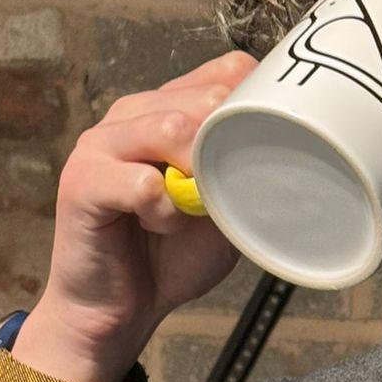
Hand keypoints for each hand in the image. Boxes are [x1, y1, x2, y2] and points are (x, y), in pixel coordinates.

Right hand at [8, 48, 258, 381]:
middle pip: (204, 97)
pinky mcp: (82, 180)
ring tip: (189, 211)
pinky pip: (141, 181)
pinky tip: (161, 226)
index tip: (269, 147)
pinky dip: (164, 211)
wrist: (121, 310)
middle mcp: (133, 114)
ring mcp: (101, 142)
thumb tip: (299, 155)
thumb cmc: (172, 255)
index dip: (256, 105)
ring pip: (170, 129)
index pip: (227, 71)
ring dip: (194, 176)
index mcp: (169, 109)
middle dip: (228, 146)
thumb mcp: (227, 208)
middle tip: (223, 190)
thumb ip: (247, 173)